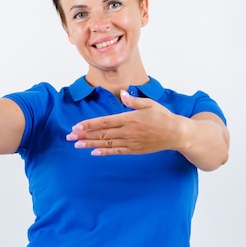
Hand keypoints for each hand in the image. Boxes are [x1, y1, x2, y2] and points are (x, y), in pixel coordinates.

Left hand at [65, 90, 183, 155]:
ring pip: (106, 143)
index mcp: (130, 118)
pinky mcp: (134, 150)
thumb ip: (134, 101)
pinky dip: (104, 152)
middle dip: (84, 135)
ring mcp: (131, 142)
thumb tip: (123, 94)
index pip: (105, 121)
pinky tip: (93, 152)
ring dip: (90, 144)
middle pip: (102, 133)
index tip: (77, 126)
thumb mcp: (150, 104)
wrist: (176, 134)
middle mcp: (128, 131)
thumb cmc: (163, 117)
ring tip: (77, 145)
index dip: (89, 124)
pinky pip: (116, 151)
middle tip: (69, 137)